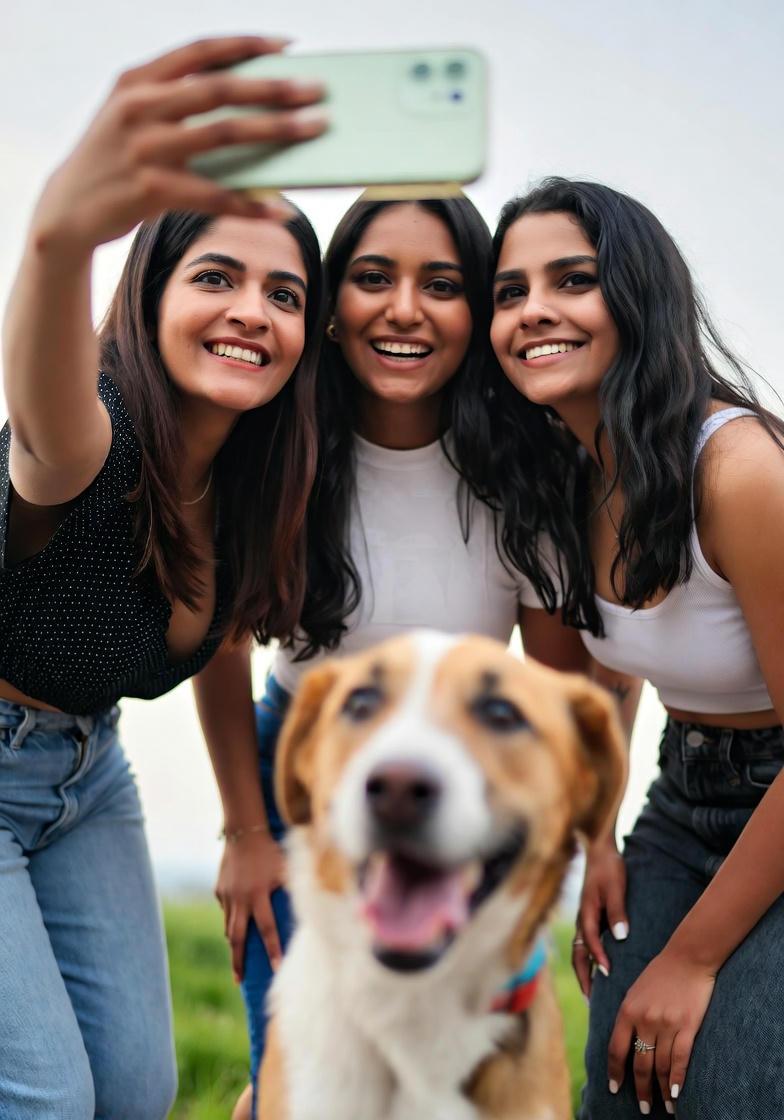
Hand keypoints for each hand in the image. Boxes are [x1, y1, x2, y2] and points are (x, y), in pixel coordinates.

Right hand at [32, 36, 325, 254]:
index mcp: (138, 80)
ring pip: (224, 135)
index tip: (287, 45)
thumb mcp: (133, 117)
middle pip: (220, 90)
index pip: (200, 51)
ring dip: (275, 131)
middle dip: (273, 88)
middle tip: (317, 91)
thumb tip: (249, 106)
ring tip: (313, 131)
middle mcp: (139, 107)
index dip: (246, 45)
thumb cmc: (115, 160)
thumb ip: (175, 102)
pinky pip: (213, 195)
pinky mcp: (150, 190)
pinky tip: (280, 207)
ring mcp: (144, 148)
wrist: (68, 209)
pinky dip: (250, 202)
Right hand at [215, 830, 285, 981]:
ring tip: (237, 958)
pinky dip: (232, 916)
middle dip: (237, 961)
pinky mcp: (219, 890)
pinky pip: (226, 908)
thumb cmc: (270, 850)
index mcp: (259, 895)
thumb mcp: (285, 869)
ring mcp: (227, 896)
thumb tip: (312, 905)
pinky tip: (238, 917)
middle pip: (237, 938)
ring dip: (234, 942)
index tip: (276, 969)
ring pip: (229, 926)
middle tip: (238, 981)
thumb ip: (294, 889)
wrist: (243, 831)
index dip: (273, 949)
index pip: (267, 929)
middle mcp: (241, 899)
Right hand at [573, 836, 628, 995]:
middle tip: (591, 1000)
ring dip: (584, 972)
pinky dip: (588, 961)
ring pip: (579, 951)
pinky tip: (598, 970)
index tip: (608, 974)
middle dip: (584, 977)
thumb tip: (620, 937)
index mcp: (586, 912)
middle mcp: (581, 919)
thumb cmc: (608, 868)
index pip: (590, 941)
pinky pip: (585, 945)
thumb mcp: (616, 888)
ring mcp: (583, 919)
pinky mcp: (589, 918)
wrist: (599, 851)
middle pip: (578, 954)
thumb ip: (618, 912)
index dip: (599, 958)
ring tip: (592, 993)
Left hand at [607, 944, 715, 1113]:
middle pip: (640, 1064)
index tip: (614, 1088)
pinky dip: (677, 1079)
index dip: (615, 1072)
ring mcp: (666, 1024)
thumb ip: (627, 1013)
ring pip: (661, 1066)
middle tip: (642, 1107)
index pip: (616, 1049)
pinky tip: (675, 1093)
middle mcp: (645, 1020)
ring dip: (660, 1090)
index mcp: (628, 1010)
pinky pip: (681, 1059)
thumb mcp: (634, 989)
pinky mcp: (687, 1026)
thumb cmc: (660, 972)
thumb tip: (620, 1037)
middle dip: (640, 1089)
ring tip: (663, 1106)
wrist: (688, 957)